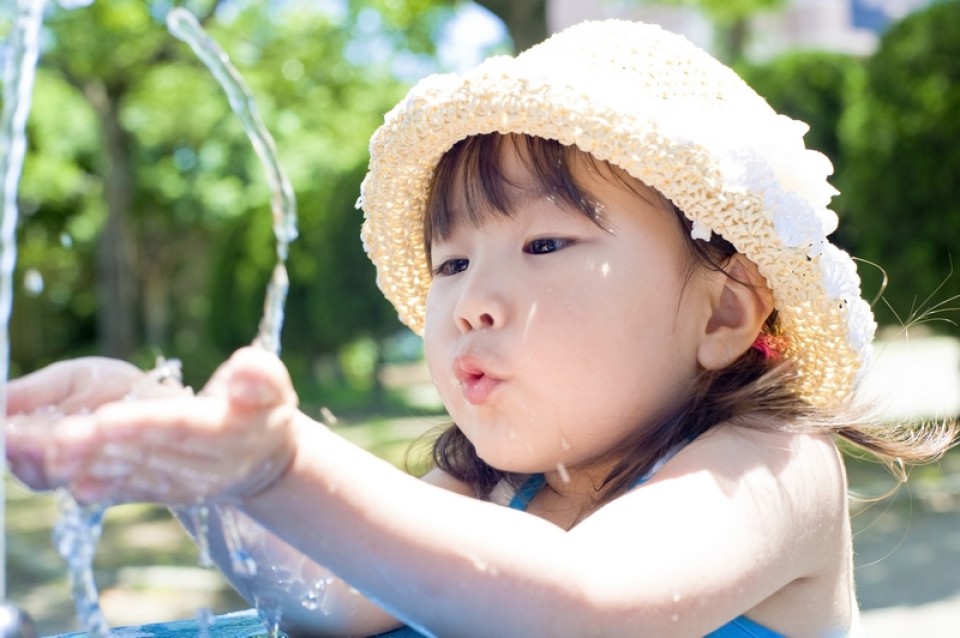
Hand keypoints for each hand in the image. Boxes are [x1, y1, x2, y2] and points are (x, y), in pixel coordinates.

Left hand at [7, 347, 299, 505]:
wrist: (261, 465)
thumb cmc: (261, 412)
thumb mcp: (272, 388)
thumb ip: (261, 377)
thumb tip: (247, 366)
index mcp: (222, 433)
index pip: (179, 427)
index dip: (143, 425)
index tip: (104, 419)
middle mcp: (189, 465)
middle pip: (132, 452)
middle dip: (84, 446)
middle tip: (39, 435)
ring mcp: (165, 482)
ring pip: (111, 470)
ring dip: (64, 461)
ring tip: (17, 442)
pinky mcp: (146, 489)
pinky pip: (107, 486)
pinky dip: (72, 476)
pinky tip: (36, 464)